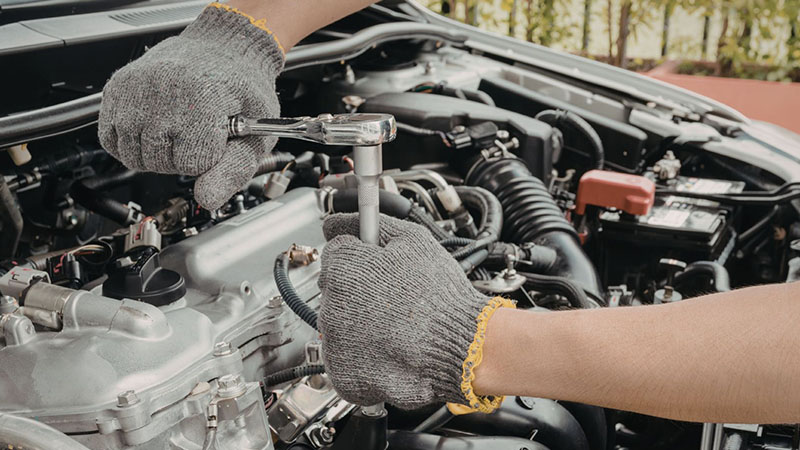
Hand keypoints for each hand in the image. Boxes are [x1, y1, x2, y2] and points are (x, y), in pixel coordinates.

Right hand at [98, 4, 283, 209]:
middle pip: (159, 163)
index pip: (193, 164)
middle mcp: (162, 91)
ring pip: (133, 156)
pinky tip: (153, 130)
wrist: (224, 47)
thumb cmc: (243, 88)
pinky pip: (109, 139)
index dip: (209, 160)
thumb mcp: (255, 132)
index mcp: (201, 99)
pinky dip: (129, 145)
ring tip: (177, 131)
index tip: (218, 140)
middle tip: (198, 134)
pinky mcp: (116, 88)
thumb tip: (208, 199)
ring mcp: (135, 89)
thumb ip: (234, 170)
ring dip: (155, 155)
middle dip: (181, 159)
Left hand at [317, 213, 512, 411]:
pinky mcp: (344, 374)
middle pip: (336, 290)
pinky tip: (391, 348)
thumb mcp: (412, 240)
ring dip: (360, 323)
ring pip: (340, 325)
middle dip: (359, 291)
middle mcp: (331, 306)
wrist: (464, 347)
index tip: (379, 268)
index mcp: (343, 269)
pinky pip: (346, 359)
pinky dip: (363, 355)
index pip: (336, 254)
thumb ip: (369, 223)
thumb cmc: (441, 296)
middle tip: (395, 298)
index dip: (362, 258)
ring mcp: (335, 344)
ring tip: (397, 325)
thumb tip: (337, 222)